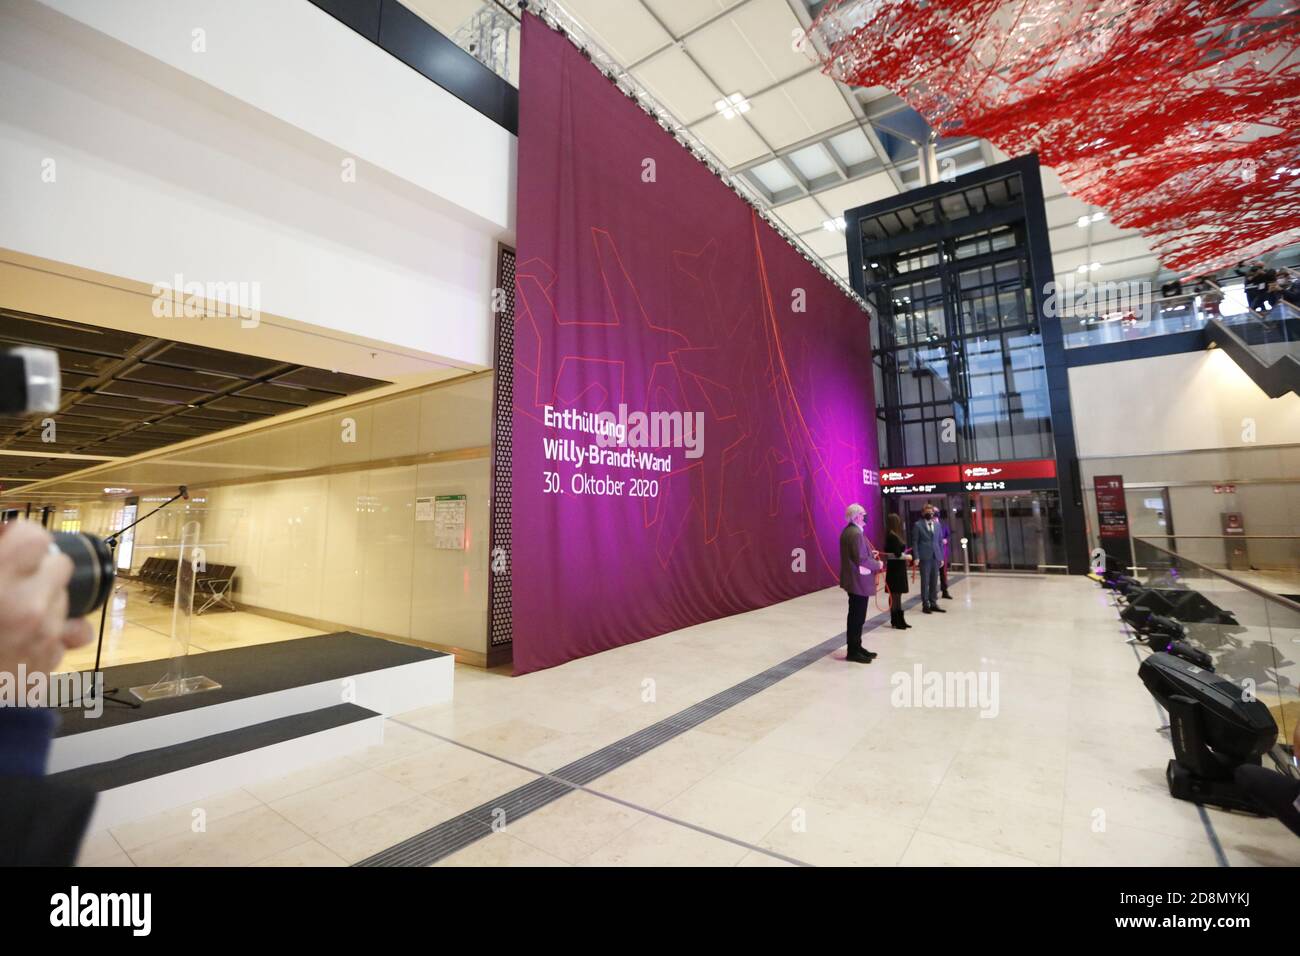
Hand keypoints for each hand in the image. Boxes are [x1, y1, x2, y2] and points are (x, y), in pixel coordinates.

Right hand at [0, 523, 93, 680]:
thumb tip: (4, 533)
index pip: (35, 538)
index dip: (22, 538)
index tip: (13, 544)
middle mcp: (25, 607)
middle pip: (59, 566)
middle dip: (39, 570)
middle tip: (12, 580)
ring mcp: (42, 636)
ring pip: (64, 599)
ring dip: (44, 600)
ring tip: (10, 613)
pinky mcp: (49, 660)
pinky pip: (68, 633)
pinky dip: (52, 631)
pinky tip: (24, 635)